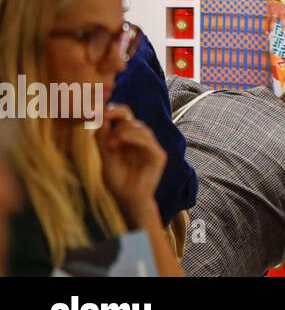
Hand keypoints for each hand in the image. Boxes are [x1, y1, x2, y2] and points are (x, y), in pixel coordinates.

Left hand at [96, 105, 165, 223]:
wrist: (127, 200)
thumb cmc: (117, 180)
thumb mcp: (105, 155)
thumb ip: (103, 138)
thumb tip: (100, 117)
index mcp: (130, 138)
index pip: (125, 116)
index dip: (115, 109)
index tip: (101, 110)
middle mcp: (142, 139)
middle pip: (131, 119)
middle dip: (117, 118)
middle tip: (103, 121)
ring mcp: (151, 146)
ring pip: (140, 128)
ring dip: (123, 131)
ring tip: (110, 144)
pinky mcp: (158, 155)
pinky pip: (148, 141)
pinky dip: (134, 138)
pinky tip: (120, 141)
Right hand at [266, 0, 284, 33]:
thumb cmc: (282, 8)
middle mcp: (280, 13)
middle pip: (282, 20)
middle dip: (283, 26)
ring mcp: (273, 14)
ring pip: (273, 22)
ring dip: (272, 28)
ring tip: (272, 35)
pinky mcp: (269, 16)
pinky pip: (268, 22)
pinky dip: (267, 28)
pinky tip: (267, 34)